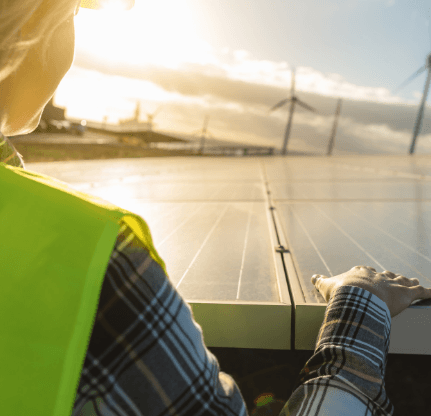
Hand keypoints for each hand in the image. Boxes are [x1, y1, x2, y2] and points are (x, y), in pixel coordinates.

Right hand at [311, 265, 430, 317]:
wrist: (356, 297)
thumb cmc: (341, 292)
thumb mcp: (326, 286)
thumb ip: (320, 280)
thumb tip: (313, 277)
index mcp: (361, 273)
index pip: (365, 271)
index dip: (367, 274)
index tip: (368, 275)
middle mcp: (378, 276)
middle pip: (386, 275)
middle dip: (389, 278)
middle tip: (392, 280)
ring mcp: (392, 284)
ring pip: (402, 281)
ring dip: (407, 282)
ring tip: (412, 282)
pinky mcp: (406, 294)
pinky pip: (421, 292)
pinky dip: (428, 292)